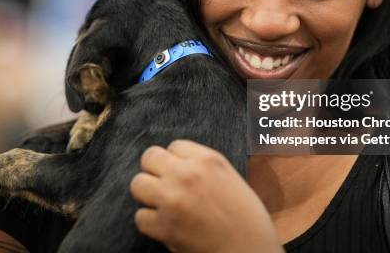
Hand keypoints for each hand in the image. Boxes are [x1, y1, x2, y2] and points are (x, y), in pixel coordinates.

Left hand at [130, 140, 283, 252]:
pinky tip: (166, 226)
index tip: (180, 173)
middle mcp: (187, 174)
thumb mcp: (230, 178)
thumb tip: (176, 165)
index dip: (175, 161)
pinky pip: (140, 217)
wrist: (251, 250)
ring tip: (162, 205)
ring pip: (137, 184)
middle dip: (154, 171)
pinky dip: (150, 223)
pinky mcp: (164, 226)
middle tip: (164, 186)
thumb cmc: (247, 219)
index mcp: (208, 160)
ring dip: (147, 195)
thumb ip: (203, 167)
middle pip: (149, 157)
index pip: (174, 146)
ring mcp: (173, 199)